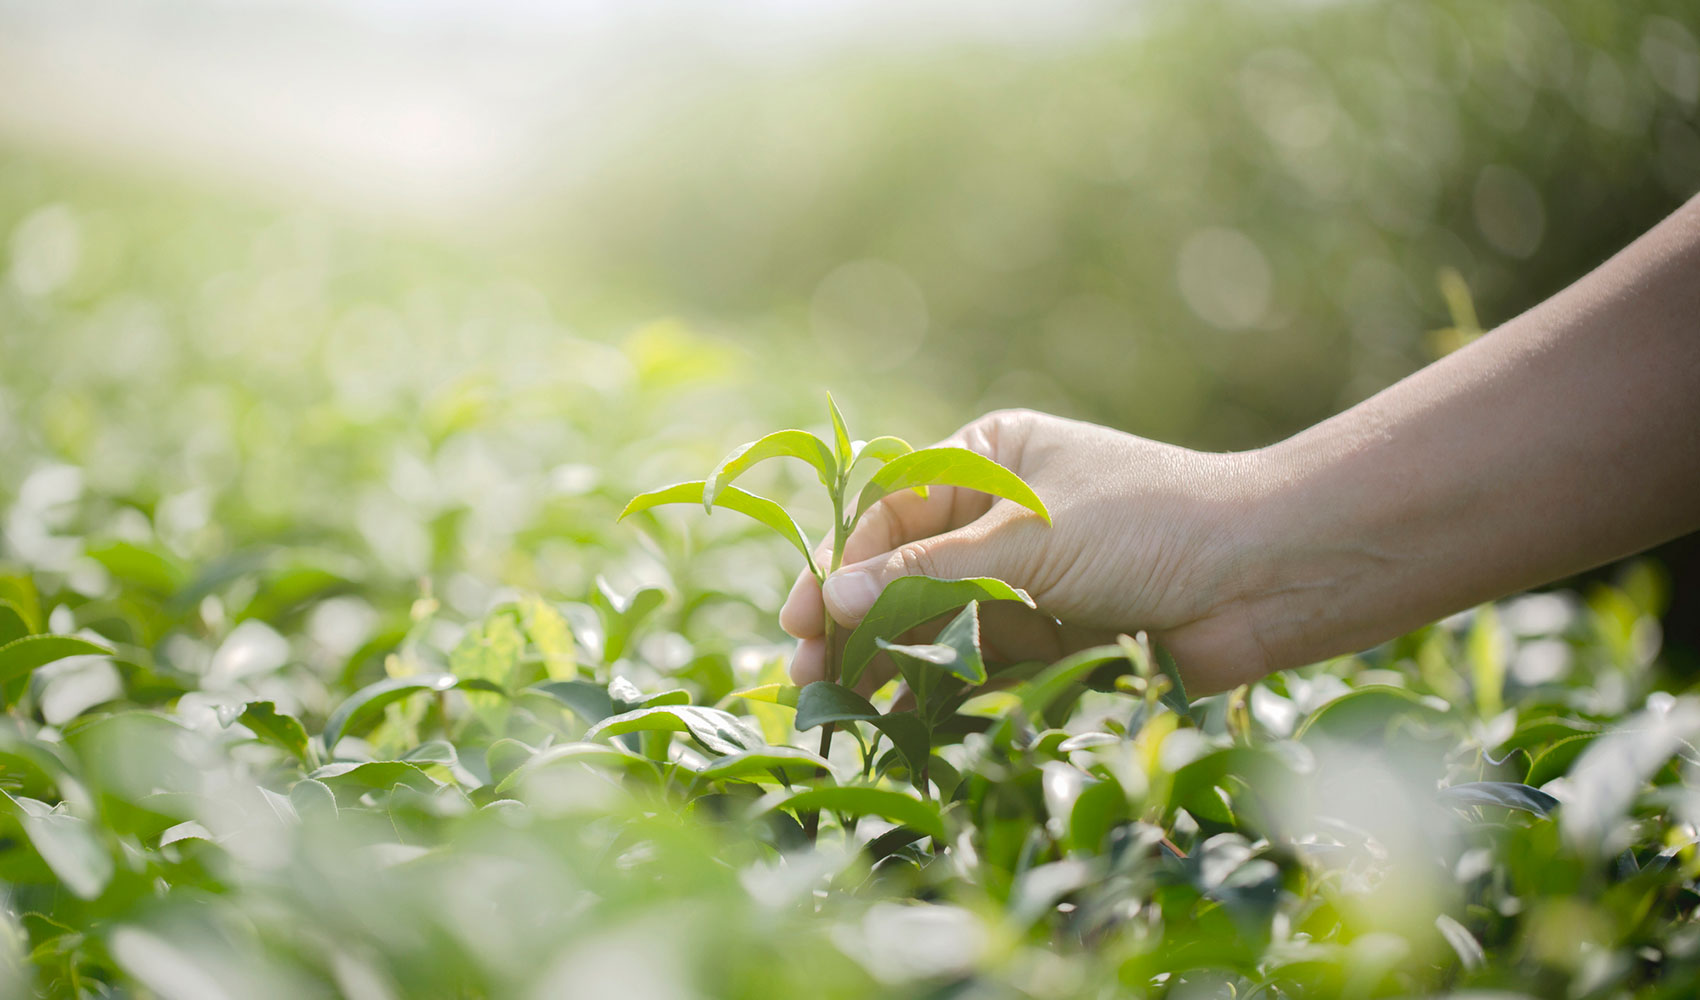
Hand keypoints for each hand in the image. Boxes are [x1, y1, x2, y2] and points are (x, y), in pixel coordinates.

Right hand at [779, 409, 1272, 695]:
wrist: (1266, 576)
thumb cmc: (1148, 524)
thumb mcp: (1029, 537)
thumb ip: (928, 573)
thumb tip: (828, 602)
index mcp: (989, 459)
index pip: (891, 512)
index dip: (840, 565)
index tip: (801, 616)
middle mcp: (998, 516)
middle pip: (902, 570)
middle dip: (853, 620)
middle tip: (805, 671)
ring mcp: (1022, 580)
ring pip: (933, 622)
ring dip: (886, 659)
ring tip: (836, 702)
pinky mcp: (1048, 639)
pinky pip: (975, 664)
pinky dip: (936, 689)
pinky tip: (893, 717)